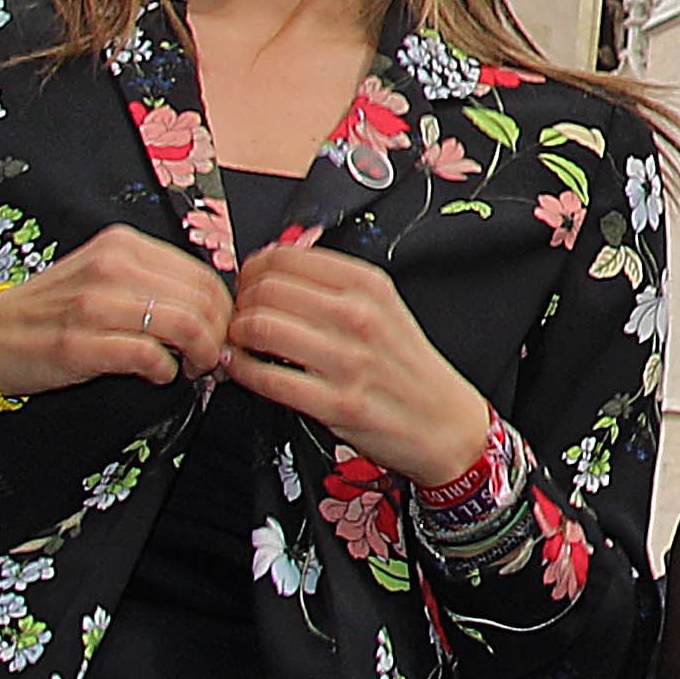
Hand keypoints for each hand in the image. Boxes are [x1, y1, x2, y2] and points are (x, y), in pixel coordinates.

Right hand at [0, 226, 231, 399]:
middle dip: (218, 336)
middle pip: (201, 300)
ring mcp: (94, 305)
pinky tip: (158, 375)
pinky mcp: (79, 344)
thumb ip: (155, 283)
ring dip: (200, 354)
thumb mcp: (105, 276)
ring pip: (184, 324)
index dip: (223, 310)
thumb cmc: (55, 309)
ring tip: (191, 368)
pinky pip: (149, 356)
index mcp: (123, 246)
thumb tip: (214, 309)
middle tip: (213, 358)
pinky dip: (165, 371)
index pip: (202, 274)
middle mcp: (111, 267)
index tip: (222, 333)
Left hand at [225, 235, 492, 485]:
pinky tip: (242, 367)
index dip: (253, 268)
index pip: (285, 257)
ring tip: (238, 340)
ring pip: (261, 327)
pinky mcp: (335, 403)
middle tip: (237, 314)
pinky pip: (267, 378)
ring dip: (236, 333)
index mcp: (369, 286)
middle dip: (239, 300)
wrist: (443, 421)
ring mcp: (348, 360)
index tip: (247, 282)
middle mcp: (359, 316)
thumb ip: (334, 285)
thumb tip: (274, 267)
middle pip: (267, 289)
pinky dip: (241, 369)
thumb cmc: (406, 365)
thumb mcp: (384, 308)